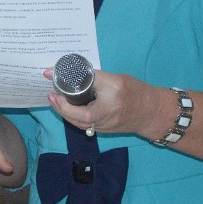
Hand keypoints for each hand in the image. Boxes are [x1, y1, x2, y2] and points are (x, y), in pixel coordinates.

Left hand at [45, 68, 163, 137]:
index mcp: (112, 95)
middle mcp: (108, 113)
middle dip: (61, 107)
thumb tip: (71, 72)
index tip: (52, 82)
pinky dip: (72, 117)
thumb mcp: (116, 78)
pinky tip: (65, 108)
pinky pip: (84, 125)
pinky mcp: (104, 131)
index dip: (66, 93)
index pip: (85, 92)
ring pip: (79, 123)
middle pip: (78, 116)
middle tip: (51, 94)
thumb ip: (95, 77)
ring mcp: (106, 125)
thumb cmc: (135, 91)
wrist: (152, 112)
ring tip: (54, 100)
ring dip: (64, 112)